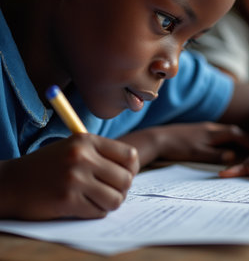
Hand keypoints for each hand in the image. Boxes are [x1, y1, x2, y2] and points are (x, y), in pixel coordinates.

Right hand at [0, 133, 138, 219]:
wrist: (12, 182)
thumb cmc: (49, 165)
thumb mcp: (75, 147)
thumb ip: (102, 154)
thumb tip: (133, 170)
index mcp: (87, 140)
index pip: (130, 155)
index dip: (131, 169)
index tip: (122, 176)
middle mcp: (82, 156)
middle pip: (126, 179)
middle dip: (122, 189)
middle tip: (111, 192)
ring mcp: (74, 178)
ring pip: (115, 198)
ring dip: (110, 203)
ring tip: (99, 200)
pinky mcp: (66, 200)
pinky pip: (98, 212)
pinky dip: (95, 212)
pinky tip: (84, 206)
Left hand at [152, 122, 248, 163]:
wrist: (158, 138)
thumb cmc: (178, 146)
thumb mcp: (199, 154)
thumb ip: (217, 155)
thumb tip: (234, 157)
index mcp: (213, 132)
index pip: (237, 134)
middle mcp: (211, 127)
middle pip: (233, 131)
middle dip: (245, 138)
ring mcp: (204, 128)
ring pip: (225, 132)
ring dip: (236, 138)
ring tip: (244, 146)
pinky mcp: (197, 131)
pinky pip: (217, 133)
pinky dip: (225, 139)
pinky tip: (224, 145)